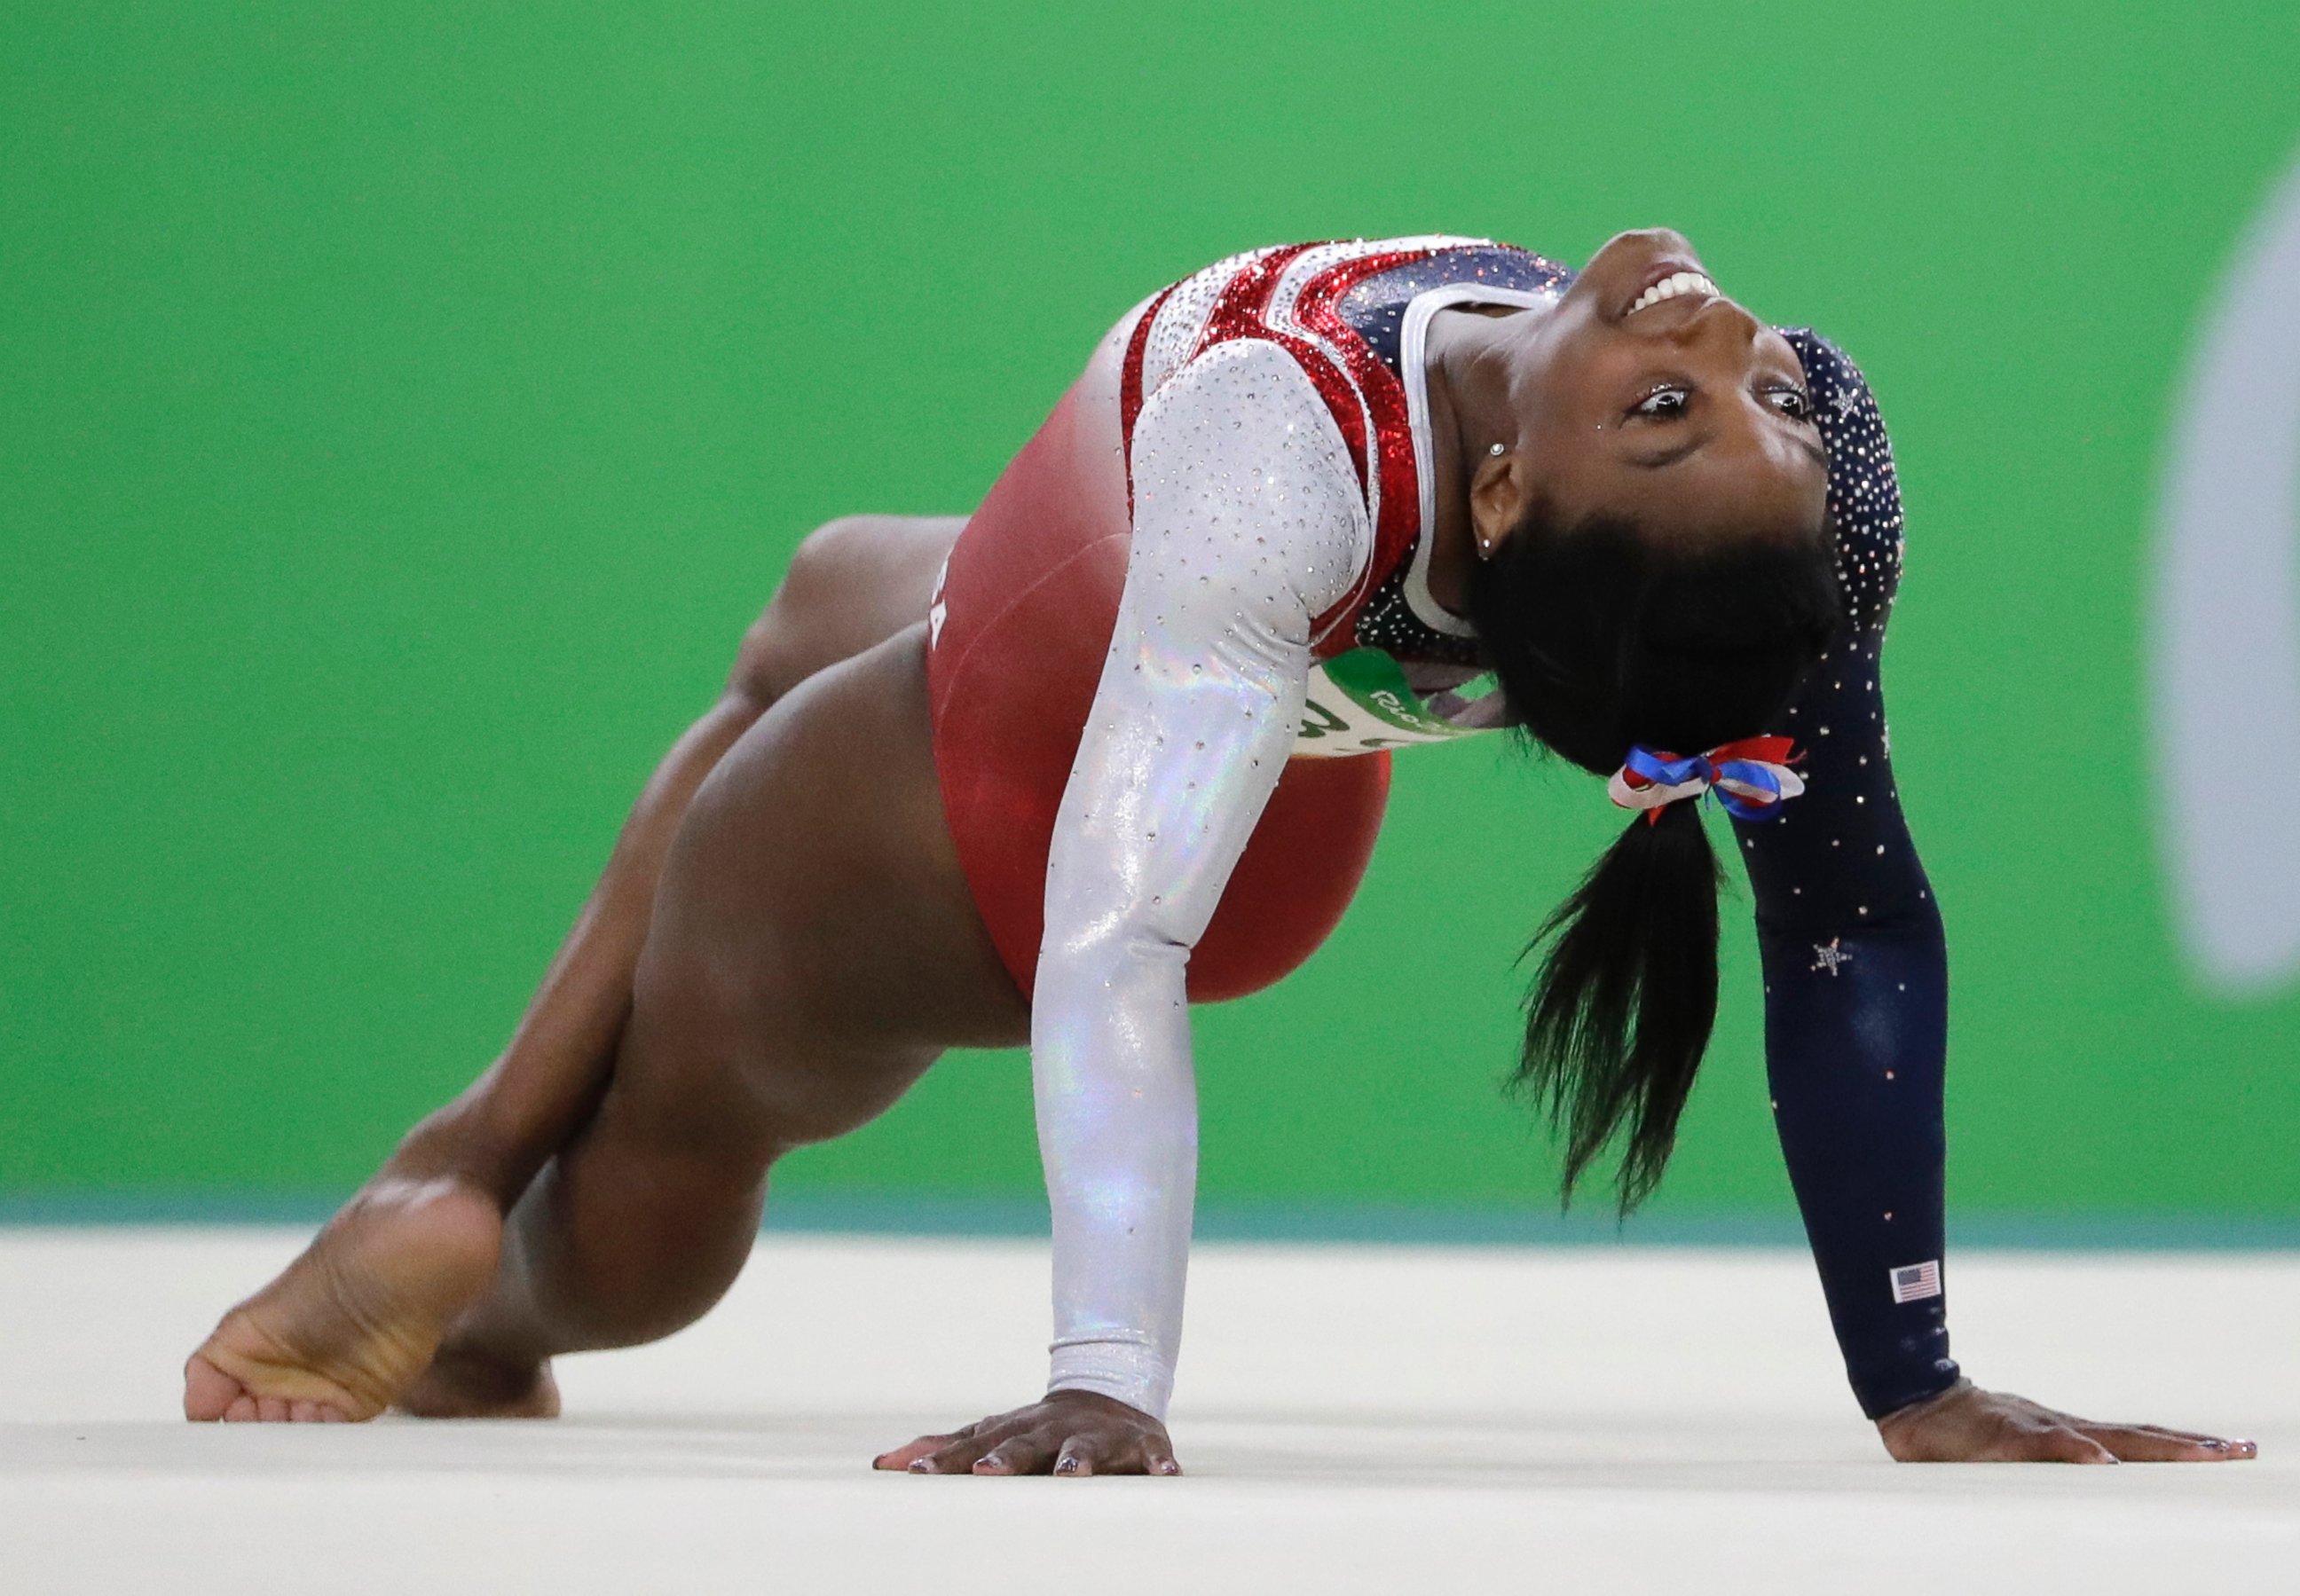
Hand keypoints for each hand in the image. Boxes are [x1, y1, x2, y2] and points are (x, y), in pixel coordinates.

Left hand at [872, 1389, 1180, 1476]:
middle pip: (1025, 1444)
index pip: (974, 1446)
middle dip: (1006, 1458)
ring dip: (1077, 1459)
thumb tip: (882, 1463)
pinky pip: (1151, 1457)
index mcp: (1014, 1431)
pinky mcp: (1138, 1445)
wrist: (1110, 1394)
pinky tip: (1165, 1477)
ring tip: (1070, 1476)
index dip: (946, 1461)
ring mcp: (1095, 1436)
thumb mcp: (991, 1434)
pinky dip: (1157, 1465)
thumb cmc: (1037, 1430)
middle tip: (987, 1472)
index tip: (916, 1475)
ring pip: (1085, 1447)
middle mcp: (1051, 1430)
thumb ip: (943, 1449)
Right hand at [1877, 1378, 2256, 1462]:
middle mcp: (2067, 1427)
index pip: (2142, 1439)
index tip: (2233, 1449)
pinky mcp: (2007, 1437)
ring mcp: (2040, 1429)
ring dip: (2162, 1449)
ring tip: (2207, 1457)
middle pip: (2143, 1437)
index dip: (2187, 1445)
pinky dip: (2080, 1453)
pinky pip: (2049, 1447)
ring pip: (2112, 1439)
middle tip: (2245, 1451)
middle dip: (2196, 1448)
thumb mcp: (2020, 1452)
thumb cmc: (1964, 1435)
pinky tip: (2106, 1463)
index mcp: (2072, 1433)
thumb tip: (2097, 1478)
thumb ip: (2056, 1463)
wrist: (1914, 1401)